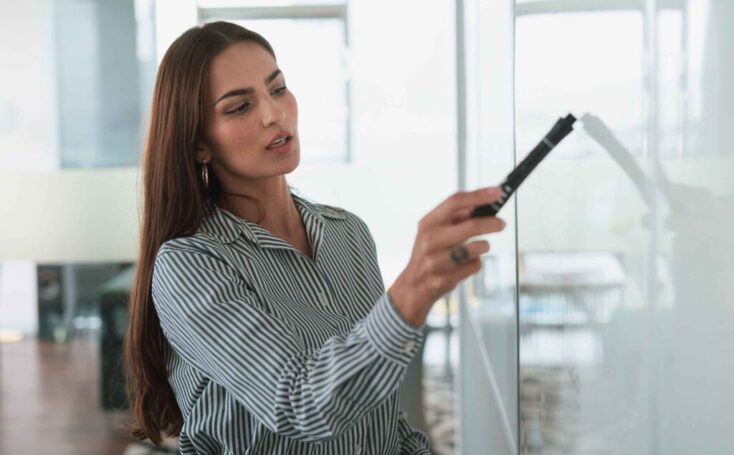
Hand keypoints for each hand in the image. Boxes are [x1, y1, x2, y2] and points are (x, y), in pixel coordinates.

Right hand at [388, 187, 506, 325]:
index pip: (455, 202)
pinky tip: (464, 265)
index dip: (478, 195)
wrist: (413, 286)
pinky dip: (475, 264)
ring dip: (483, 247)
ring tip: (477, 248)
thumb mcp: (433, 231)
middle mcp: (430, 240)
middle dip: (491, 223)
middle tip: (501, 223)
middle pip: (470, 226)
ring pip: (477, 248)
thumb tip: (481, 203)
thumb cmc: (428, 254)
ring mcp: (437, 261)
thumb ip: (454, 217)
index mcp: (428, 223)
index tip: (497, 192)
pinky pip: (475, 266)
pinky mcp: (445, 279)